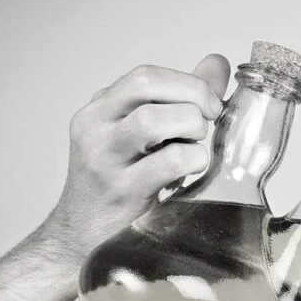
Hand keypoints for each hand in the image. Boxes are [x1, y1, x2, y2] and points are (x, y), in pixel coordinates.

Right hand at [38, 54, 230, 262]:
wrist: (83, 236)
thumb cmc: (120, 182)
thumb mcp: (143, 135)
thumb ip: (180, 98)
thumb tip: (217, 64)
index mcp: (99, 110)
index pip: (144, 76)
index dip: (187, 83)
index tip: (211, 103)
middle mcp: (95, 129)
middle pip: (146, 86)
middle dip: (192, 98)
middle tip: (208, 122)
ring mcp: (104, 160)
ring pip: (151, 120)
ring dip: (190, 127)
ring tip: (196, 147)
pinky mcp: (122, 192)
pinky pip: (167, 162)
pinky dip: (192, 159)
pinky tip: (191, 171)